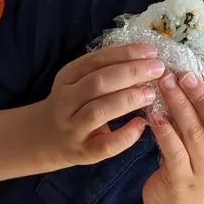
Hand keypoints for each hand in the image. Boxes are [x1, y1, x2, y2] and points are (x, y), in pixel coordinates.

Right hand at [40, 44, 165, 168]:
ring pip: (99, 112)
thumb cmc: (72, 105)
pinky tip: (142, 124)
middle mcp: (66, 102)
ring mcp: (73, 129)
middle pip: (98, 83)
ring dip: (127, 99)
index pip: (95, 61)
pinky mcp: (83, 153)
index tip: (151, 51)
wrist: (45, 139)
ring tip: (151, 94)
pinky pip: (105, 145)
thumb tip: (144, 57)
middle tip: (157, 68)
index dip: (124, 54)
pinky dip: (125, 135)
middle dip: (131, 73)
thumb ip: (104, 70)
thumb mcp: (78, 82)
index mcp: (66, 78)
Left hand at [141, 73, 203, 203]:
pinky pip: (175, 151)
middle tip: (184, 75)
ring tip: (165, 85)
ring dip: (178, 105)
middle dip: (202, 96)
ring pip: (194, 133)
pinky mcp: (180, 179)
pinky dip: (165, 130)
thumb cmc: (190, 162)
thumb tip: (194, 78)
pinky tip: (154, 115)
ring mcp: (203, 171)